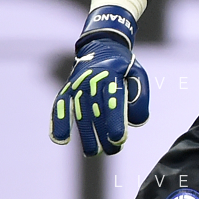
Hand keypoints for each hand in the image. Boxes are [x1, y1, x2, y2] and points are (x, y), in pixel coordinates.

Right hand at [51, 8, 149, 155]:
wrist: (102, 46)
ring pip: (80, 113)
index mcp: (112, 75)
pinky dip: (58, 123)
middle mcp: (92, 80)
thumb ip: (140, 97)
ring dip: (85, 135)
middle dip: (103, 134)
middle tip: (112, 150)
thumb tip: (135, 121)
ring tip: (93, 152)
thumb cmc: (124, 68)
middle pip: (96, 112)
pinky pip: (60, 107)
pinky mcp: (67, 89)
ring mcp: (77, 85)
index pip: (113, 101)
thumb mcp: (139, 75)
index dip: (115, 121)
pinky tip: (61, 140)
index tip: (118, 139)